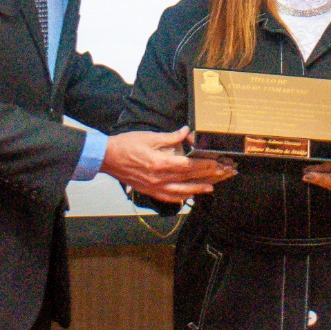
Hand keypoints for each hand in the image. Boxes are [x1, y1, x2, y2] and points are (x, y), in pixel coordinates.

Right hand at [103, 126, 235, 203]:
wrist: (107, 158)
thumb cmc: (127, 145)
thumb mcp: (150, 137)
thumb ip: (171, 137)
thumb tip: (187, 132)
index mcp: (161, 163)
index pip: (189, 166)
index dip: (205, 165)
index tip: (218, 163)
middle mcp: (160, 179)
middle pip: (189, 179)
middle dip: (208, 176)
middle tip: (223, 174)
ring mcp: (155, 187)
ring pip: (182, 192)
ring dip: (198, 189)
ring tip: (212, 187)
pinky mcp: (150, 191)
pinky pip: (169, 197)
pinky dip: (182, 197)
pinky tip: (190, 196)